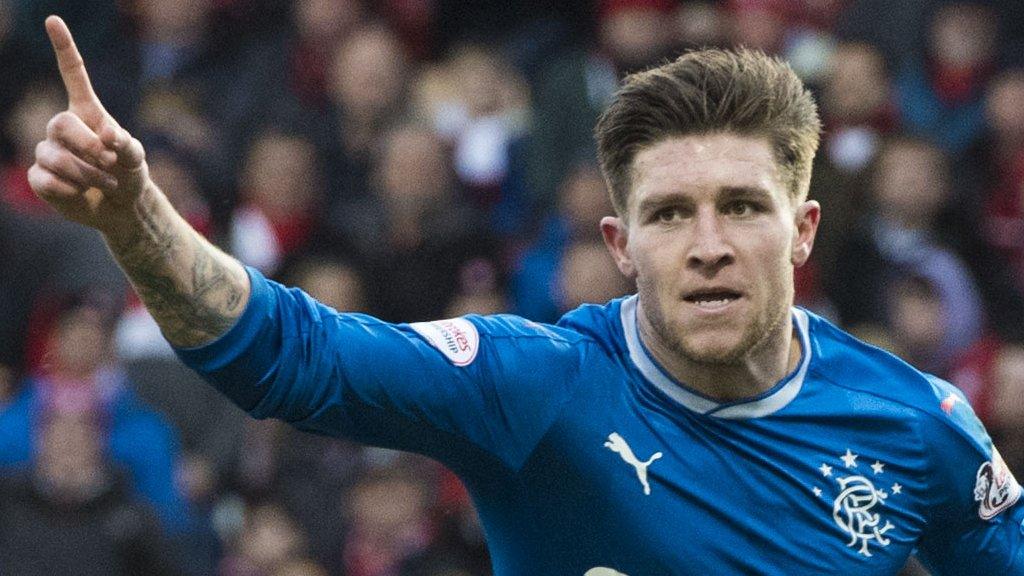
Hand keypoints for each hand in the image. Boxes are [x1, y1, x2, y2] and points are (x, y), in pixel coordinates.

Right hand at [28, 15, 150, 230]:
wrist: (122, 207)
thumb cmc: (129, 175)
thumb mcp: (137, 159)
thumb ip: (128, 145)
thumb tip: (108, 136)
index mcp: (87, 113)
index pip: (72, 74)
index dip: (64, 48)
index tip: (53, 20)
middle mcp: (63, 128)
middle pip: (60, 124)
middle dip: (87, 147)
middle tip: (110, 162)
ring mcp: (48, 151)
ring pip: (54, 157)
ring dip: (88, 175)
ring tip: (107, 183)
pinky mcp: (40, 177)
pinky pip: (46, 180)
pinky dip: (71, 191)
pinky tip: (82, 193)